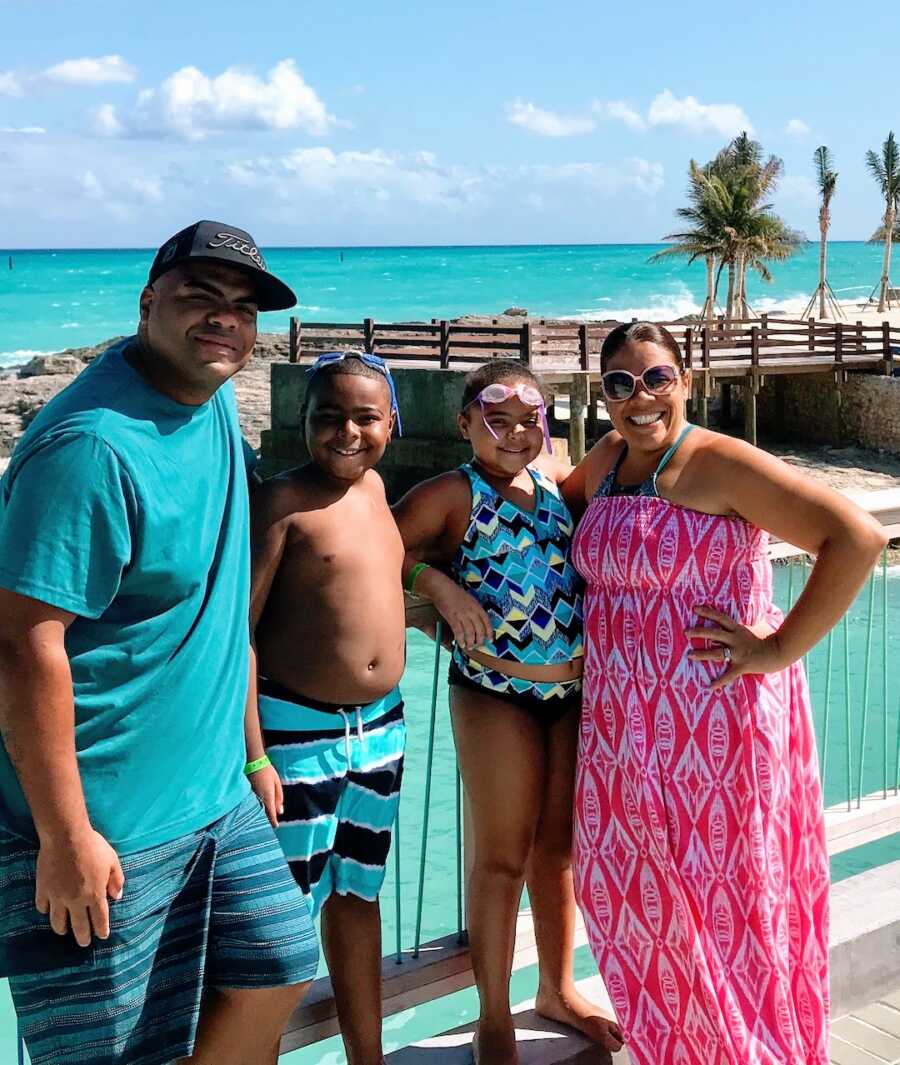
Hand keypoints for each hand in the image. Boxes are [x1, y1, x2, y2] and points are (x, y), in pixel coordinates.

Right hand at [35, 828, 124, 946]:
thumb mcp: (112, 861)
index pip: (99, 919)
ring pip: (58, 922)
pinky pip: (43, 907)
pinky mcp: (43, 890)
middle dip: (83, 937)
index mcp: (95, 895)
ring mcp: (57, 897)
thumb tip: (117, 896)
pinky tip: (49, 910)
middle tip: (84, 943)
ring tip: (64, 931)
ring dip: (62, 929)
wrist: (66, 837)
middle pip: (79, 927)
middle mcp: (76, 901)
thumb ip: (116, 880)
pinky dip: (46, 911)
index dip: (101, 930)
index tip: (102, 936)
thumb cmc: (93, 847)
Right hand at [249, 763, 282, 827]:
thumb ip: (279, 797)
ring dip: (260, 814)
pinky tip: (255, 809)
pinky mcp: (246, 793)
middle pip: (263, 814)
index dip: (273, 821)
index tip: (275, 827)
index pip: (271, 813)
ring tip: (263, 820)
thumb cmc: (267, 771)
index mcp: (268, 796)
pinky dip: (254, 808)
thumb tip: (281, 811)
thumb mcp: (277, 783)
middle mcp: (259, 798)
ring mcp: (251, 796)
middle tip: (270, 826)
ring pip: (256, 810)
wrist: (253, 761)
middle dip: (267, 820)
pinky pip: (251, 804)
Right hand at [430, 582, 492, 651]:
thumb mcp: (469, 600)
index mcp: (477, 606)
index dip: (490, 632)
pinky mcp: (453, 618)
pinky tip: (460, 644)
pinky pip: (459, 632)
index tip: (491, 640)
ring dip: (470, 642)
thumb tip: (477, 622)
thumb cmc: (455, 593)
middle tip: (478, 645)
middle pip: (479, 630)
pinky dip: (460, 640)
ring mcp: (462, 615)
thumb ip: (474, 610)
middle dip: (480, 640)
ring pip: (470, 633)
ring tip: (469, 647)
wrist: (442, 588)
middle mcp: (472, 612)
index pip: (487, 622)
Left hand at [686, 605, 784, 690]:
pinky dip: (719, 681)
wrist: (780, 652)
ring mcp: (739, 653)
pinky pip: (729, 675)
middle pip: (715, 633)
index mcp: (738, 629)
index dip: (708, 612)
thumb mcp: (756, 627)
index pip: (721, 618)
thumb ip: (745, 624)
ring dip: (702, 654)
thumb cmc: (768, 639)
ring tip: (689, 655)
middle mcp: (736, 639)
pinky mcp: (742, 666)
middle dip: (699, 632)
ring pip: (717, 653)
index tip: (695, 608)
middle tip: (686, 632)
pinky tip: (709, 686)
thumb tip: (741, 618)